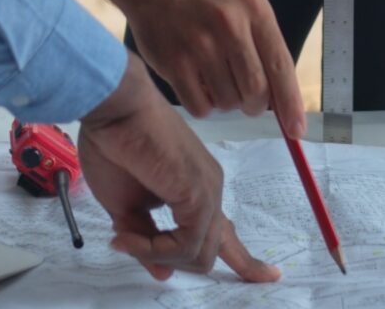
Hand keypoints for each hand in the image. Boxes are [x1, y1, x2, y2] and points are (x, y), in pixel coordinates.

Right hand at [76, 56, 278, 283]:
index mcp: (196, 189)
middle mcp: (210, 189)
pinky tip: (129, 233)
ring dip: (155, 254)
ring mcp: (208, 190)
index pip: (226, 233)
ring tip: (122, 235)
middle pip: (213, 250)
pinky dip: (154, 248)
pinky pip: (185, 244)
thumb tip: (162, 274)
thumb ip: (146, 239)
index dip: (247, 261)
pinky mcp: (198, 192)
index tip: (271, 276)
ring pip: (198, 254)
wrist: (113, 108)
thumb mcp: (126, 207)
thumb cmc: (114, 145)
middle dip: (170, 261)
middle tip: (127, 243)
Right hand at [121, 0, 306, 137]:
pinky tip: (197, 84)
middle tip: (246, 99)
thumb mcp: (243, 6)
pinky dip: (203, 106)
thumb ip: (263, 45)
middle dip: (254, 104)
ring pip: (228, 102)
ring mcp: (199, 43)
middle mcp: (229, 24)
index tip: (296, 129)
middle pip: (256, 90)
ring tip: (215, 79)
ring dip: (226, 101)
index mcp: (254, 9)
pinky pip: (200, 107)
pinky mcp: (174, 62)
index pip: (280, 66)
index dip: (290, 103)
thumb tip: (281, 101)